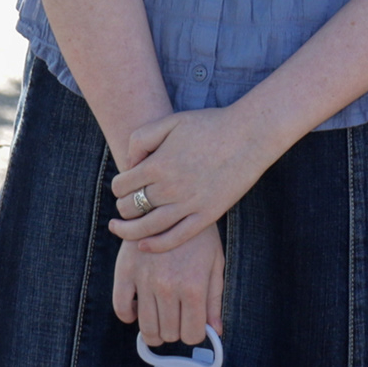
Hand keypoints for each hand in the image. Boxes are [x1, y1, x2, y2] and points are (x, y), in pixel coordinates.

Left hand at [108, 104, 281, 252]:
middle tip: (126, 202)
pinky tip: (143, 245)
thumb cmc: (210, 124)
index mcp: (158, 164)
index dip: (118, 186)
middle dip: (122, 206)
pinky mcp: (206, 216)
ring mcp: (188, 204)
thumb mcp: (172, 120)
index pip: (121, 185)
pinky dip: (154, 245)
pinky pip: (174, 238)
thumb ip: (142, 137)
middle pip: (130, 208)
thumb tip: (129, 164)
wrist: (250, 134)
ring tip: (120, 228)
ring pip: (145, 228)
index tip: (124, 185)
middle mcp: (169, 187)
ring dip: (127, 231)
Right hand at [113, 221, 223, 346]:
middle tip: (177, 316)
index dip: (193, 332)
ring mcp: (145, 280)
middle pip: (168, 333)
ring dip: (154, 328)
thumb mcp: (215, 260)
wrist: (173, 197)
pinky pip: (121, 308)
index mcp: (194, 285)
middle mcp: (168, 286)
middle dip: (175, 330)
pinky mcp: (125, 270)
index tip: (192, 324)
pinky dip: (129, 314)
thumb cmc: (199, 232)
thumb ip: (215, 297)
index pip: (191, 333)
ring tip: (160, 314)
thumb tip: (215, 330)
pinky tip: (139, 305)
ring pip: (146, 328)